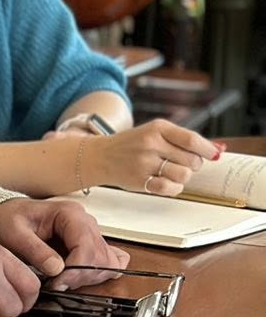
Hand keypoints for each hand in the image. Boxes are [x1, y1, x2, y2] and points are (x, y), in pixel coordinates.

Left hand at [0, 198, 131, 291]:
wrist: (8, 214)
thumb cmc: (10, 219)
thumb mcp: (14, 233)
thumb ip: (35, 250)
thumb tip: (57, 269)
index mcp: (69, 214)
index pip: (86, 244)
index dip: (76, 269)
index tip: (58, 283)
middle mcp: (86, 222)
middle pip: (100, 255)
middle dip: (80, 276)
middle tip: (57, 285)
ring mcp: (91, 233)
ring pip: (107, 261)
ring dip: (88, 277)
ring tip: (63, 282)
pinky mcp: (90, 244)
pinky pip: (111, 260)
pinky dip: (99, 273)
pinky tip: (79, 277)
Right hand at [95, 119, 219, 195]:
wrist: (98, 156)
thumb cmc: (132, 144)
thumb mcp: (155, 133)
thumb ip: (185, 140)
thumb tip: (218, 150)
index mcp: (157, 128)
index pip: (192, 140)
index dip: (207, 150)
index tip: (214, 155)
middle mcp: (150, 144)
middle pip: (192, 160)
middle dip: (192, 164)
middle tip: (181, 163)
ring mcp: (143, 163)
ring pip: (183, 175)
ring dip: (183, 177)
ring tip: (171, 172)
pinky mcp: (138, 180)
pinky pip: (169, 188)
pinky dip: (173, 187)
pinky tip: (166, 182)